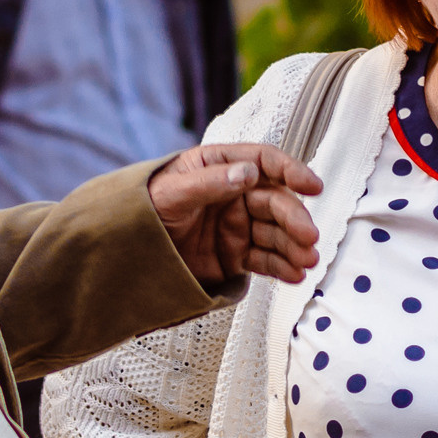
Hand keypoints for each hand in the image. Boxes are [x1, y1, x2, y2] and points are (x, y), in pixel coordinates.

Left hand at [147, 143, 322, 285]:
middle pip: (275, 202)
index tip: (312, 186)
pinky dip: (281, 267)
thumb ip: (210, 182)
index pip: (264, 162)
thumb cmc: (145, 205)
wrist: (125, 247)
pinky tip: (294, 274)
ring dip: (294, 246)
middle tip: (308, 237)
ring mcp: (238, 226)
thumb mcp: (173, 190)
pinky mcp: (235, 254)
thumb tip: (247, 173)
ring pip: (275, 234)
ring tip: (306, 261)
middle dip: (295, 219)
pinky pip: (264, 259)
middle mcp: (237, 194)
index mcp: (222, 166)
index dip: (291, 172)